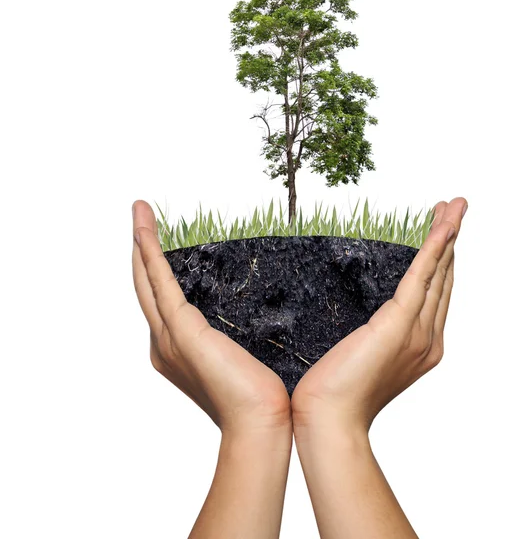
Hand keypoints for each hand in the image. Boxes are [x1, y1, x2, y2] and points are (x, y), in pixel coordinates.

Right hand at [131, 199, 290, 435]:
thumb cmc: (258, 395)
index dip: (157, 271)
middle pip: (147, 286)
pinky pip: (159, 279)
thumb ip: (235, 338)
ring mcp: (169, 336)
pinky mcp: (180, 328)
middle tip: (142, 218)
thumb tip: (258, 318)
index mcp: (178, 350)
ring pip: (147, 278)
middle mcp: (165, 342)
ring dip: (142, 242)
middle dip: (142, 251)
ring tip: (140, 212)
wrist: (260, 421)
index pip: (163, 301)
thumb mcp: (242, 356)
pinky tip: (144, 227)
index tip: (160, 245)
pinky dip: (149, 250)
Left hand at [291, 197, 466, 434]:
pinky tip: (443, 226)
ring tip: (454, 205)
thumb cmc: (336, 390)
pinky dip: (434, 248)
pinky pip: (422, 277)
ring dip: (447, 234)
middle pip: (444, 279)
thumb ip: (374, 332)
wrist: (330, 418)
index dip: (441, 260)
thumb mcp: (361, 352)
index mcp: (421, 346)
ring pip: (438, 272)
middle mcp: (428, 338)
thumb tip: (366, 314)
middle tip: (454, 208)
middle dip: (450, 240)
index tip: (441, 232)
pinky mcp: (400, 325)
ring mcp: (418, 333)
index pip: (435, 293)